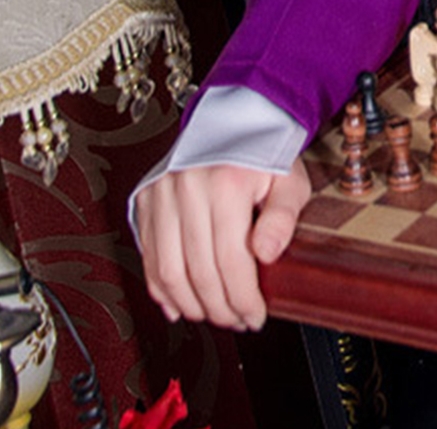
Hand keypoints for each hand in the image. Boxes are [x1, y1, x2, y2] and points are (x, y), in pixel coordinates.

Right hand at [138, 159, 310, 330]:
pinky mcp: (146, 197)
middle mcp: (188, 187)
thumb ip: (283, 218)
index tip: (255, 317)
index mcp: (227, 183)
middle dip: (220, 308)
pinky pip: (148, 255)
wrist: (237, 115)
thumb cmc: (265, 152)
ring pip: (167, 271)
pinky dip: (161, 288)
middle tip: (236, 321)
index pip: (231, 261)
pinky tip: (178, 304)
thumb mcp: (290, 181)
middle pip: (198, 271)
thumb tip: (266, 255)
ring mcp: (163, 192)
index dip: (243, 298)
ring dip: (189, 304)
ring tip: (211, 314)